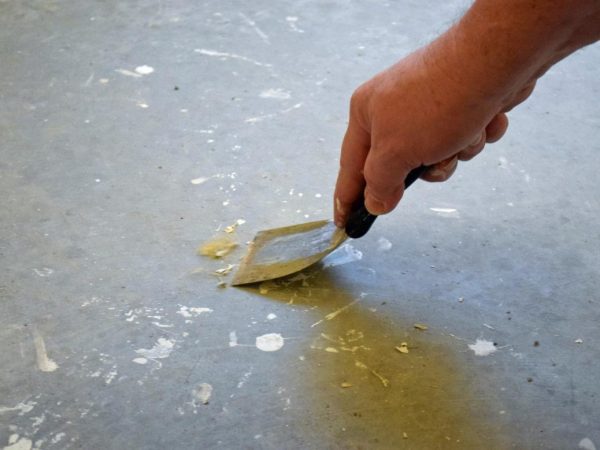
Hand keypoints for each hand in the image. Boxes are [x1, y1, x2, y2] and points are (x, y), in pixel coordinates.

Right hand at [333, 40, 536, 227]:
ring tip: (466, 132)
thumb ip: (379, 183)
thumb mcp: (395, 152)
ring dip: (457, 151)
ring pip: (438, 153)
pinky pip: (464, 136)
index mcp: (367, 113)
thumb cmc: (435, 107)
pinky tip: (485, 117)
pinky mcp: (462, 102)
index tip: (344, 224)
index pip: (351, 166)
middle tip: (436, 160)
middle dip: (426, 168)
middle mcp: (394, 107)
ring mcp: (430, 104)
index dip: (347, 199)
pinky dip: (477, 133)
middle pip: (401, 163)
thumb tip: (374, 203)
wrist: (496, 61)